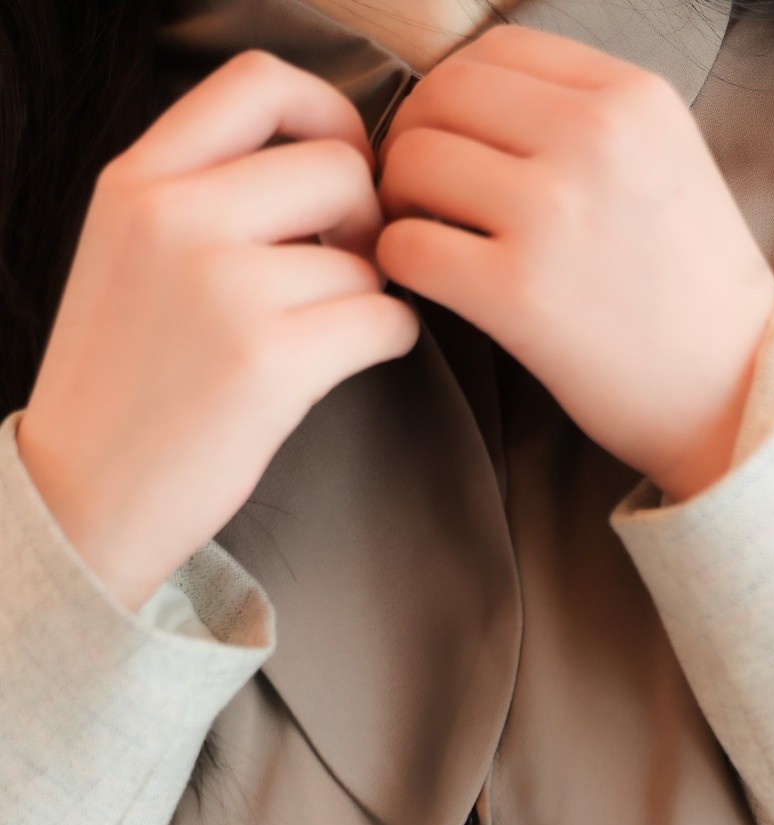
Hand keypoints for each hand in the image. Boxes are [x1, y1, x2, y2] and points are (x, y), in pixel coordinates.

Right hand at [17, 52, 419, 612]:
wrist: (87, 496)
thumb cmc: (127, 380)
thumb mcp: (131, 252)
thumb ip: (205, 192)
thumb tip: (332, 163)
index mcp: (138, 180)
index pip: (258, 82)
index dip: (329, 115)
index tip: (342, 167)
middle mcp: (175, 218)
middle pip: (337, 168)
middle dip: (368, 219)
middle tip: (350, 267)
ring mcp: (222, 289)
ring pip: (366, 260)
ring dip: (370, 296)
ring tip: (326, 333)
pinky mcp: (269, 363)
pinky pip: (384, 322)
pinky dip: (389, 340)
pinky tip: (351, 360)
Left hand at [375, 24, 773, 501]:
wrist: (735, 397)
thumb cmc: (696, 295)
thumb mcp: (669, 163)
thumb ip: (590, 120)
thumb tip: (483, 104)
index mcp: (632, 97)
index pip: (495, 50)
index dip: (453, 94)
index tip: (454, 142)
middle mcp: (593, 137)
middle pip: (442, 96)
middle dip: (413, 140)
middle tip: (419, 194)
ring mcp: (553, 213)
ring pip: (413, 162)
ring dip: (397, 201)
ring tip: (422, 235)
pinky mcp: (517, 293)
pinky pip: (409, 247)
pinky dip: (399, 262)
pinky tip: (426, 285)